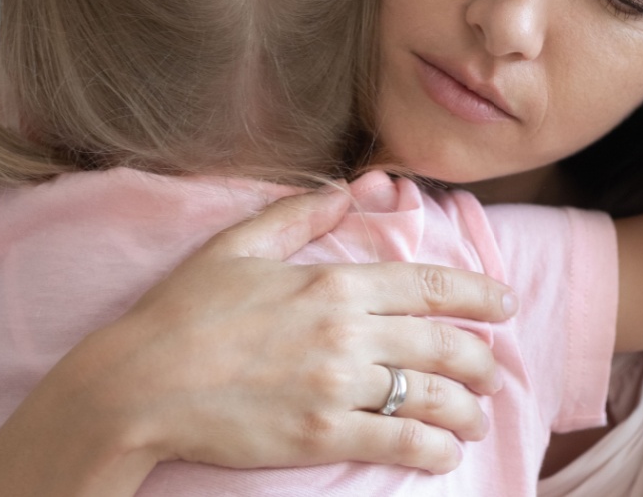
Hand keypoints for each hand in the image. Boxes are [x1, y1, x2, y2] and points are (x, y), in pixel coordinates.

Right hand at [56, 182, 517, 474]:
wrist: (137, 384)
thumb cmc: (181, 312)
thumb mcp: (238, 244)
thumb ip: (301, 213)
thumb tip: (351, 188)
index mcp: (333, 281)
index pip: (430, 284)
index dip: (479, 294)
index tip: (505, 303)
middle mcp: (346, 331)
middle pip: (444, 344)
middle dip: (482, 359)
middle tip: (494, 371)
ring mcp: (336, 386)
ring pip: (430, 396)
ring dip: (467, 410)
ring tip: (476, 419)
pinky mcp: (320, 435)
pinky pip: (397, 442)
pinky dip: (432, 450)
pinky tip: (444, 454)